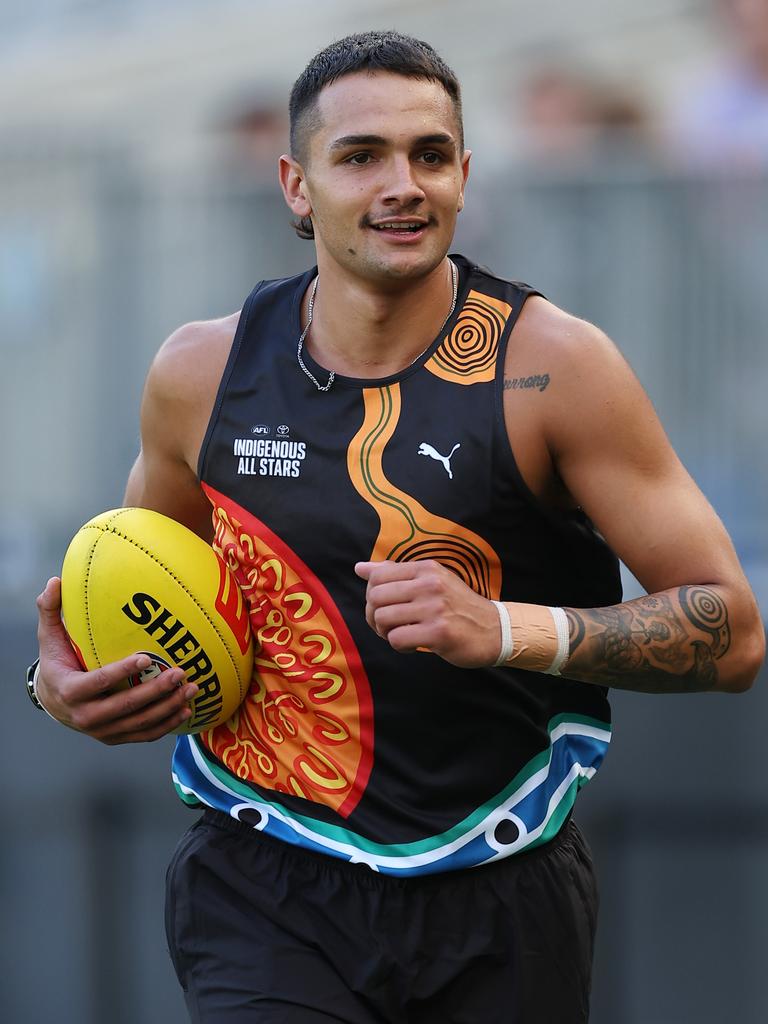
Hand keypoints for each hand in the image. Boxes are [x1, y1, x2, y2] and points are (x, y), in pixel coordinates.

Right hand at [35, 577, 198, 743]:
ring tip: (191, 689)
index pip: (98, 682)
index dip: (121, 671)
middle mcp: (85, 716)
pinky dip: (166, 725)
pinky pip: (143, 735)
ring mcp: (102, 730)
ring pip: (139, 723)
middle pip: (125, 706)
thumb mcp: (49, 637)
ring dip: (168, 707)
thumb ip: (50, 610)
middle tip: (180, 672)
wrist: (54, 701)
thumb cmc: (58, 662)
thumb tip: (55, 581)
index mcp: (70, 691)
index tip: (146, 658)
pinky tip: (185, 710)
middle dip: (155, 691)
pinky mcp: (115, 737)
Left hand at [354, 559, 500, 667]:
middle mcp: (430, 584)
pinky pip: (397, 639)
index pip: (378, 575)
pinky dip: (399, 646)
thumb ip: (395, 573)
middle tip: (388, 626)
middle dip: (374, 616)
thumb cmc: (457, 606)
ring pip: (383, 619)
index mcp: (426, 568)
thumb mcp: (432, 580)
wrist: (495, 630)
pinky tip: (413, 645)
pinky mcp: (439, 633)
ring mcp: (435, 608)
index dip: (372, 595)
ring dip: (386, 632)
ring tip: (402, 634)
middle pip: (375, 597)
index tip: (384, 607)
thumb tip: (360, 568)